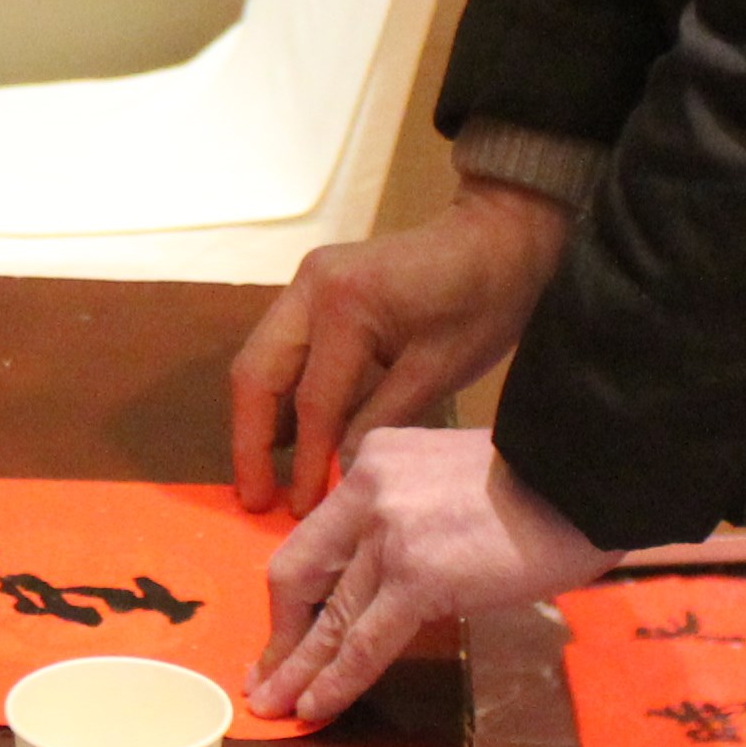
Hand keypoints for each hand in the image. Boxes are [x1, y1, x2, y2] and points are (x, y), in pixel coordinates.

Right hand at [226, 183, 572, 514]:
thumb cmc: (483, 302)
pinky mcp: (314, 290)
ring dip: (257, 419)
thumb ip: (382, 422)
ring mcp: (306, 283)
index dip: (304, 461)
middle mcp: (309, 287)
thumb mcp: (439, 371)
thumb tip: (340, 475)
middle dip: (248, 441)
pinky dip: (281, 395)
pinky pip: (283, 349)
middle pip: (256, 373)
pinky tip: (287, 437)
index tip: (299, 510)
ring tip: (263, 477)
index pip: (312, 401)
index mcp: (345, 305)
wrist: (497, 236)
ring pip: (261, 360)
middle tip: (254, 497)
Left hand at [249, 426, 612, 722]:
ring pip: (328, 617)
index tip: (285, 625)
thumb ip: (409, 512)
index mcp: (375, 460)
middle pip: (300, 573)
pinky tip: (314, 707)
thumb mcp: (449, 477)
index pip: (317, 536)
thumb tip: (390, 576)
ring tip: (273, 705)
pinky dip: (335, 680)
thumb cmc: (543, 484)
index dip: (295, 592)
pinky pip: (363, 642)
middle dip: (280, 635)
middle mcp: (368, 489)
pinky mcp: (418, 576)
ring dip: (297, 669)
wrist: (589, 476)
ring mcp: (389, 533)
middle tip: (262, 677)